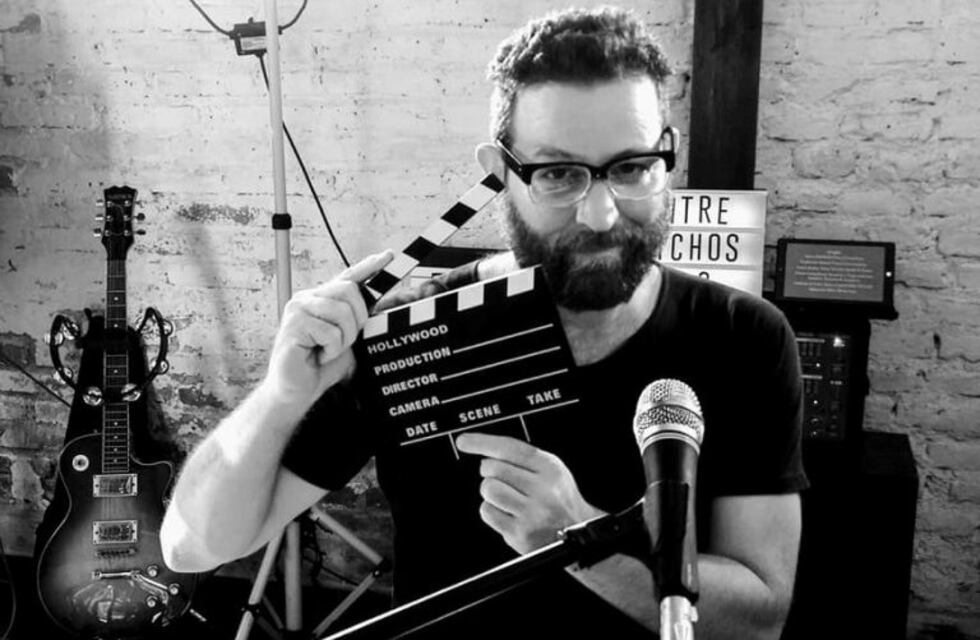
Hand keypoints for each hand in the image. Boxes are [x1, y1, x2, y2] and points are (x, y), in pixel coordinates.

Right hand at [263, 250, 392, 406]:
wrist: (296, 390)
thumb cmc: (319, 365)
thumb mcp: (346, 337)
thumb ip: (356, 318)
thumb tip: (375, 301)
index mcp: (321, 299)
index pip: (348, 276)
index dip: (370, 266)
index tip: (389, 256)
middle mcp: (308, 298)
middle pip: (349, 290)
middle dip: (357, 319)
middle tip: (343, 341)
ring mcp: (298, 309)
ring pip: (342, 312)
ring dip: (343, 339)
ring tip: (327, 350)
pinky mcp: (294, 325)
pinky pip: (330, 333)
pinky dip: (332, 350)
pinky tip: (318, 355)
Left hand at [455, 433, 601, 553]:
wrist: (578, 531)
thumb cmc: (560, 498)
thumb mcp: (552, 469)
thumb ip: (524, 458)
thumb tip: (486, 450)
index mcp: (550, 468)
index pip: (509, 448)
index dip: (482, 442)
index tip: (464, 441)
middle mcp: (542, 490)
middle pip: (494, 468)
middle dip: (489, 471)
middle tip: (501, 478)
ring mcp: (531, 513)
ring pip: (488, 489)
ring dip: (490, 491)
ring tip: (505, 496)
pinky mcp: (520, 533)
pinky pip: (487, 512)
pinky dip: (491, 510)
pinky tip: (506, 511)